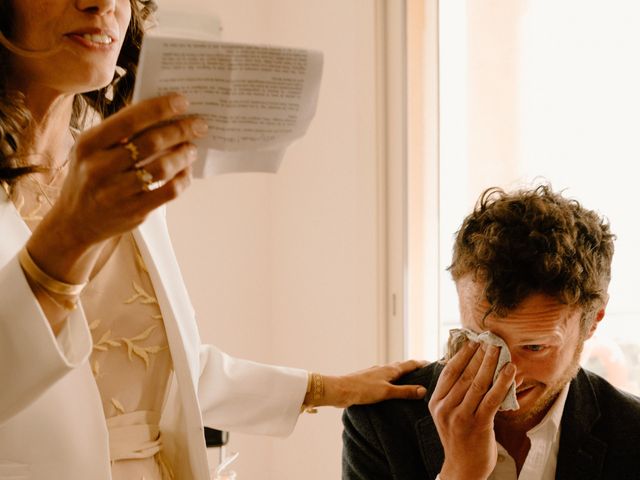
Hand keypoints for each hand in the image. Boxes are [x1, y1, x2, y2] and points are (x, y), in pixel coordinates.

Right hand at [28, 94, 205, 282]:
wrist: (76, 222)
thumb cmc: (89, 175)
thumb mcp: (90, 150)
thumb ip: (117, 131)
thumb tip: (160, 109)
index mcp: (88, 144)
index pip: (129, 120)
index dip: (160, 108)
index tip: (183, 101)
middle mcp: (99, 168)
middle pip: (151, 142)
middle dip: (181, 130)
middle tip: (199, 125)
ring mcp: (116, 192)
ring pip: (163, 168)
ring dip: (184, 155)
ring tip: (192, 148)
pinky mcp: (134, 212)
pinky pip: (169, 192)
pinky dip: (183, 179)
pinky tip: (186, 171)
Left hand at [315, 360, 428, 408]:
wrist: (340, 390)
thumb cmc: (363, 390)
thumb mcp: (387, 392)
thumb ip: (405, 391)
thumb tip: (424, 390)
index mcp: (390, 369)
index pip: (410, 364)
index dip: (421, 363)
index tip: (431, 363)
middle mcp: (383, 368)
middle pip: (401, 366)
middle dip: (412, 368)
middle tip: (424, 371)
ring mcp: (374, 373)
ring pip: (392, 371)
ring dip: (401, 374)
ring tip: (409, 380)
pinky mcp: (367, 379)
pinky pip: (384, 377)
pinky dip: (391, 380)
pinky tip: (389, 387)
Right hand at [428, 341, 515, 479]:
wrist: (462, 468)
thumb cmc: (458, 439)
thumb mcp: (447, 414)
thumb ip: (453, 394)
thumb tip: (466, 367)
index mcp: (436, 402)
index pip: (449, 372)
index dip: (462, 354)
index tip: (473, 341)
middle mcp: (445, 407)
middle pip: (464, 374)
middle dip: (479, 355)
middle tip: (490, 340)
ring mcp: (461, 416)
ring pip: (478, 383)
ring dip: (491, 364)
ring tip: (500, 350)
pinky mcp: (478, 425)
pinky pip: (492, 399)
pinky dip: (502, 382)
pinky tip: (509, 371)